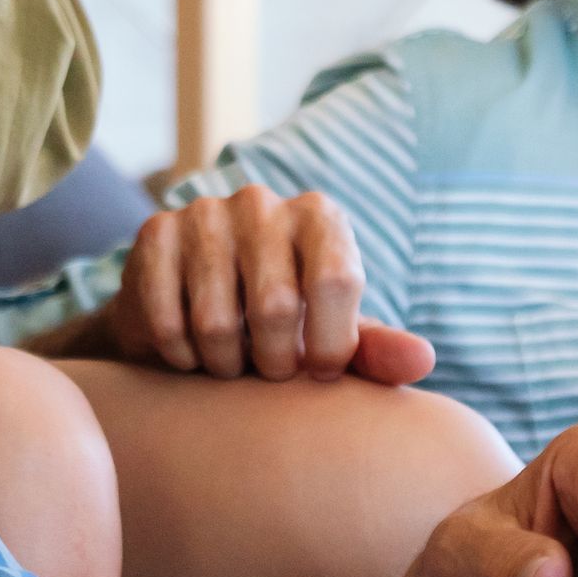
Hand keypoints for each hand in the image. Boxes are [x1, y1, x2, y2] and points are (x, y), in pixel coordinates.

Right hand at [103, 184, 436, 384]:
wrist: (190, 313)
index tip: (321, 374)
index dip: (330, 346)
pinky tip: (188, 353)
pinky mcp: (154, 233)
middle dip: (274, 363)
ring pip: (217, 322)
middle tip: (268, 372)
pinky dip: (180, 357)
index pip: (336, 281)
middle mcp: (261, 202)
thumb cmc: (281, 330)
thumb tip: (423, 360)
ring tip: (230, 364)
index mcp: (319, 216)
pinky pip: (167, 322)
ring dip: (224, 365)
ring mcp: (202, 212)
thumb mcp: (332, 339)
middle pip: (275, 306)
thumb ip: (374, 350)